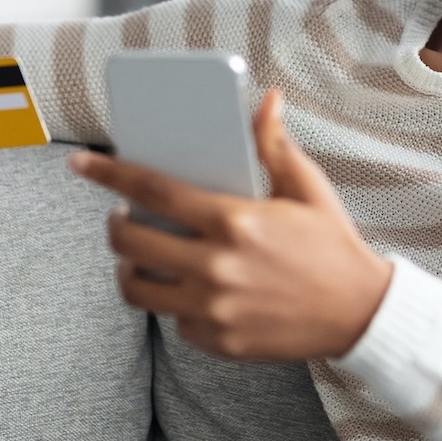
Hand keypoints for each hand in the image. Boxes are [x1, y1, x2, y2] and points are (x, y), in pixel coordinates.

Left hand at [69, 90, 392, 359]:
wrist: (360, 313)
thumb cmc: (332, 243)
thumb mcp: (306, 187)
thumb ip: (275, 144)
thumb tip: (267, 98)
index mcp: (234, 220)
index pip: (153, 189)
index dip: (109, 173)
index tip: (81, 163)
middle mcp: (216, 266)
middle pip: (130, 242)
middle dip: (114, 225)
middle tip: (120, 216)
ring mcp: (213, 309)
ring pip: (137, 288)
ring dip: (128, 267)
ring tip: (139, 254)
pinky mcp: (217, 341)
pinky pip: (172, 320)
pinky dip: (173, 301)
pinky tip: (186, 287)